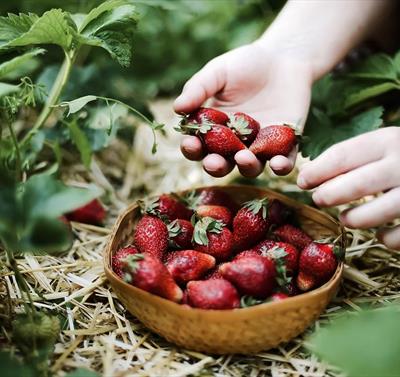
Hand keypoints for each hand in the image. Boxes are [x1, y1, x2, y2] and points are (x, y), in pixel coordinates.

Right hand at [174, 41, 312, 177]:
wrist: (284, 56)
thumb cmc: (245, 64)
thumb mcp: (218, 72)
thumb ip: (198, 89)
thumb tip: (177, 108)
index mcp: (215, 129)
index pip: (199, 146)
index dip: (192, 148)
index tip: (190, 143)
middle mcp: (235, 144)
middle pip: (222, 164)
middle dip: (215, 166)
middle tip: (213, 162)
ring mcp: (260, 147)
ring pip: (251, 167)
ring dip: (246, 167)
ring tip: (243, 157)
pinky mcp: (286, 145)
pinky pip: (284, 162)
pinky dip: (281, 167)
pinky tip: (278, 163)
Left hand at [297, 127, 399, 249]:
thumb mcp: (383, 145)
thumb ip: (350, 158)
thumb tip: (307, 177)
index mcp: (389, 141)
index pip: (342, 155)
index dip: (317, 171)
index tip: (302, 181)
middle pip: (357, 184)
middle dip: (330, 195)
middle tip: (319, 200)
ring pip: (376, 213)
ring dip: (354, 219)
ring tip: (346, 219)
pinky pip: (398, 237)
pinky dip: (386, 239)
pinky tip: (381, 235)